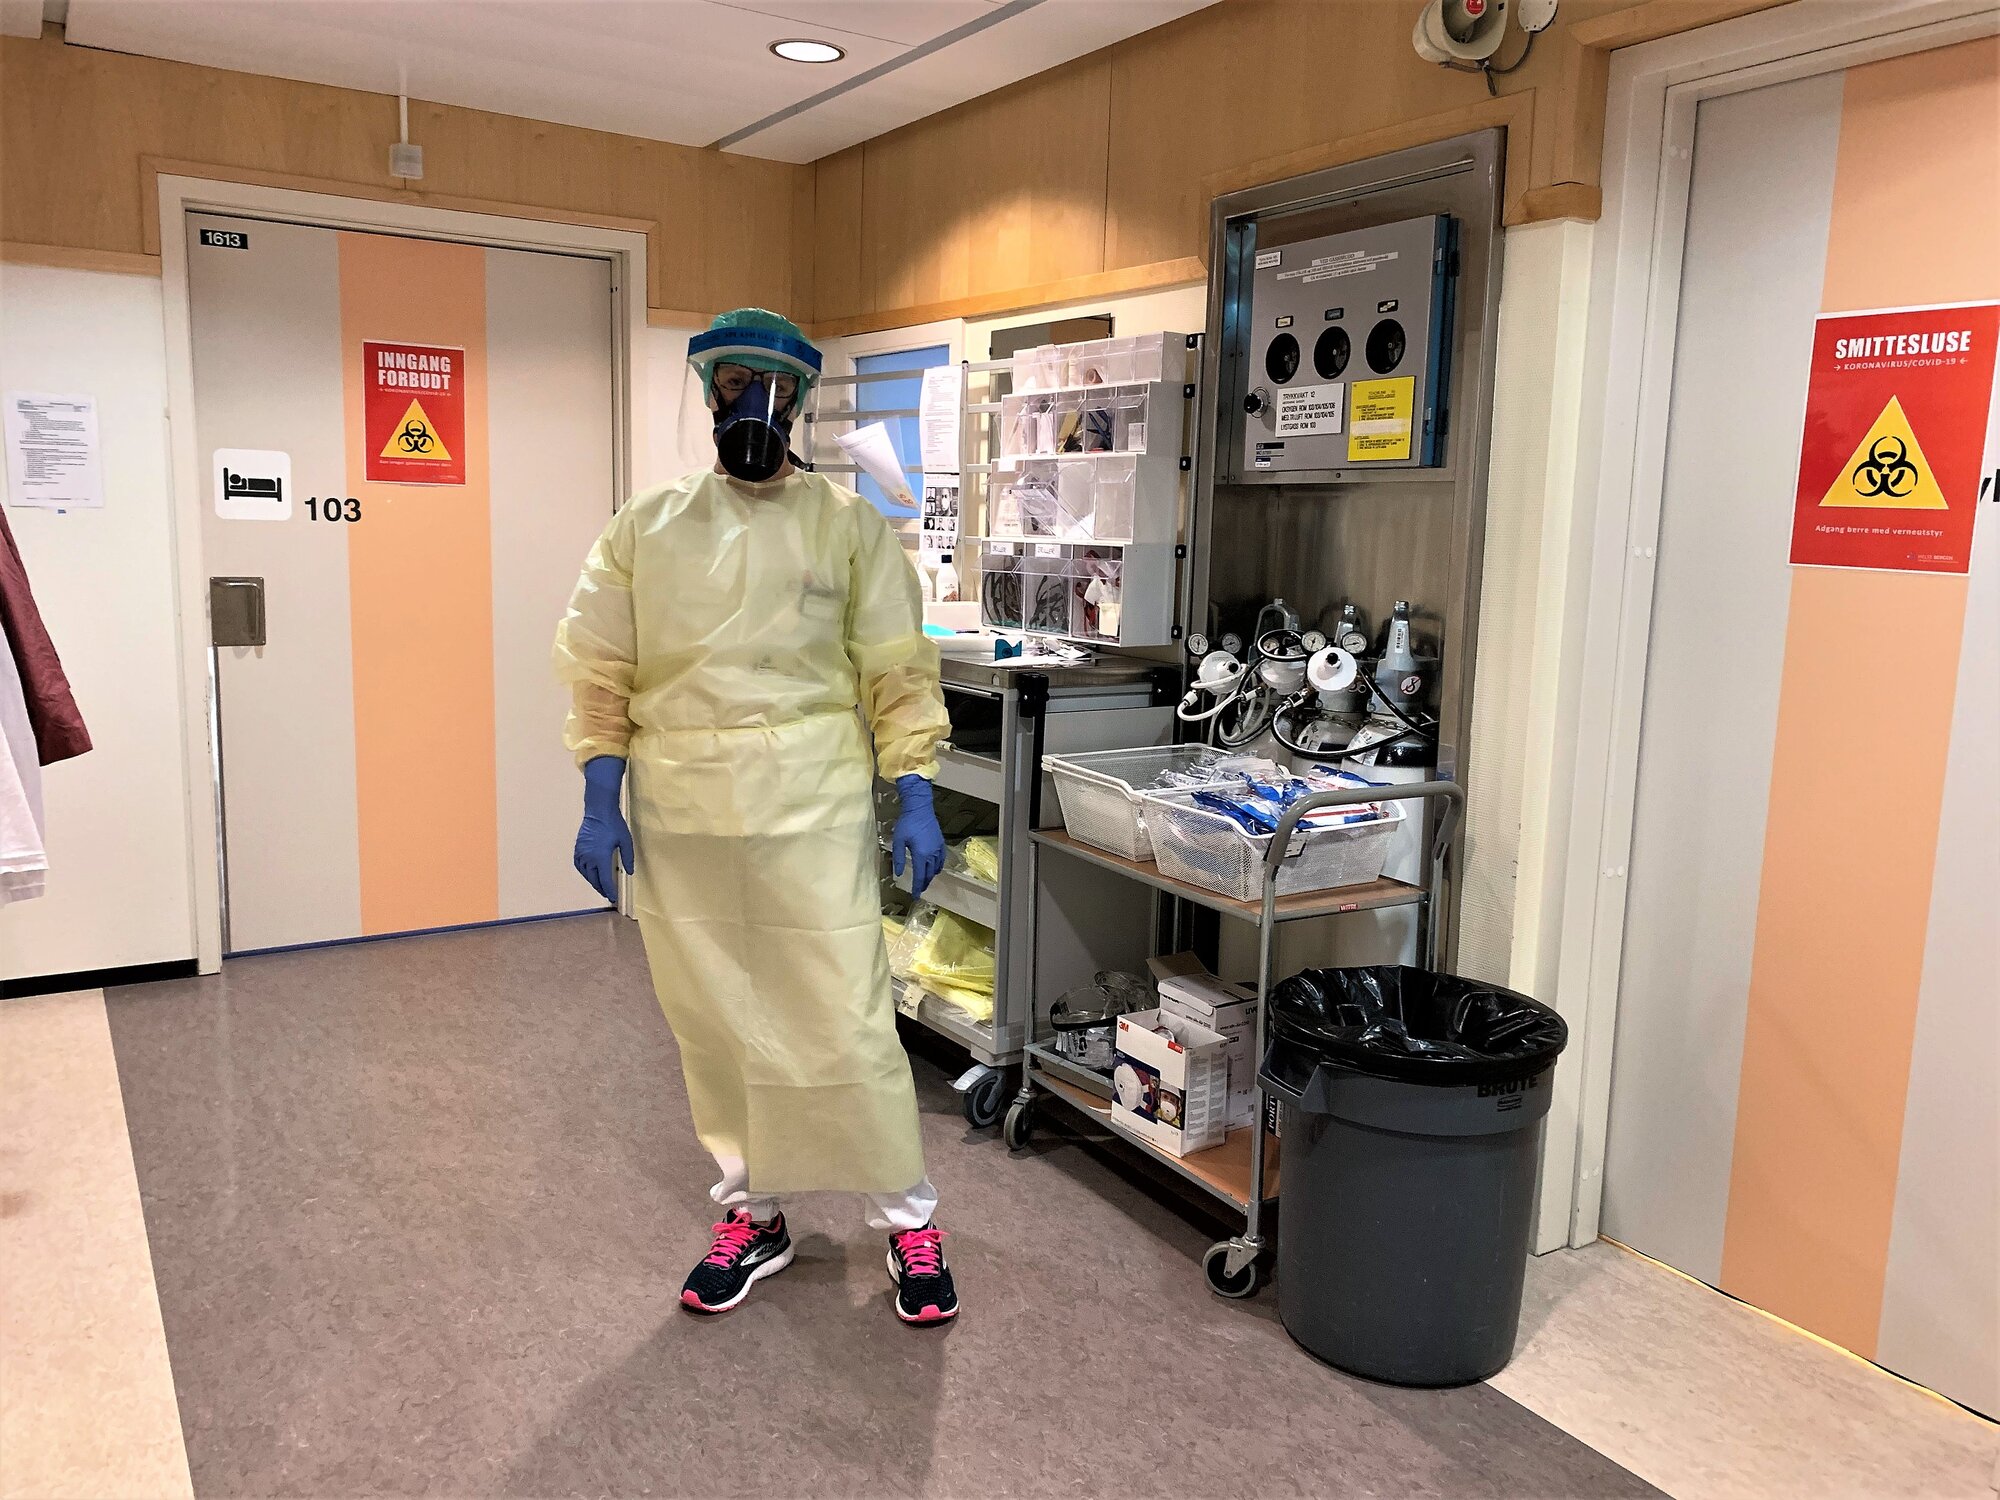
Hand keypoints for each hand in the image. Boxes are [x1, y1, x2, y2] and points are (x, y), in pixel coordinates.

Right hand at [575, 755, 633, 902]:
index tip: (613, 898)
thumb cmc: (614, 824)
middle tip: (608, 894)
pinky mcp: (578, 848)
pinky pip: (578, 865)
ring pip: (585, 874)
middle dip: (601, 888)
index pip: (604, 880)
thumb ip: (628, 858)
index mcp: (600, 858)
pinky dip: (584, 872)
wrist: (599, 811)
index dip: (609, 891)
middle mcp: (588, 858)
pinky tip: (588, 873)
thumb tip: (629, 872)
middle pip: (594, 879)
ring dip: (592, 881)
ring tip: (600, 886)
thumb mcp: (626, 841)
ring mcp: (581, 853)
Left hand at [892, 774, 945, 897]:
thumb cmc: (907, 824)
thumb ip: (898, 858)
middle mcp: (931, 854)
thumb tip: (898, 873)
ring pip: (936, 868)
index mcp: (921, 855)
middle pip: (928, 875)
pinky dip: (938, 867)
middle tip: (919, 890)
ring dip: (930, 876)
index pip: (919, 876)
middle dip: (923, 884)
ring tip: (925, 880)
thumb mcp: (898, 841)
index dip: (917, 888)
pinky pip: (941, 859)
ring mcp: (937, 849)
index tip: (915, 897)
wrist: (920, 808)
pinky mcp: (941, 843)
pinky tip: (934, 868)